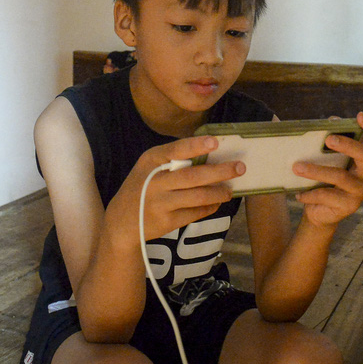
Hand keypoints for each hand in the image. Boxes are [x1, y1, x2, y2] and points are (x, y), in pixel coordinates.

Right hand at [106, 136, 244, 243]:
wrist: (122, 221)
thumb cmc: (142, 186)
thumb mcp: (148, 167)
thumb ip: (171, 160)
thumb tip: (210, 152)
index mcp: (151, 161)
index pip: (176, 150)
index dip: (196, 146)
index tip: (216, 142)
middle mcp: (155, 181)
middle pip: (193, 176)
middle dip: (220, 171)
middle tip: (240, 167)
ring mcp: (160, 203)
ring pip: (198, 196)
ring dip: (219, 193)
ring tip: (230, 190)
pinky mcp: (167, 222)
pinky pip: (195, 213)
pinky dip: (210, 207)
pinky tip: (217, 203)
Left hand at [292, 112, 362, 228]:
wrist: (319, 212)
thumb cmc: (324, 179)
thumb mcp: (326, 160)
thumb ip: (329, 141)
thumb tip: (329, 122)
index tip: (360, 115)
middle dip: (347, 145)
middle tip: (328, 139)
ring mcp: (360, 191)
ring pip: (341, 177)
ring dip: (317, 171)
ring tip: (297, 167)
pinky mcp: (349, 206)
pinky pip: (327, 196)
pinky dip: (310, 193)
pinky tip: (298, 194)